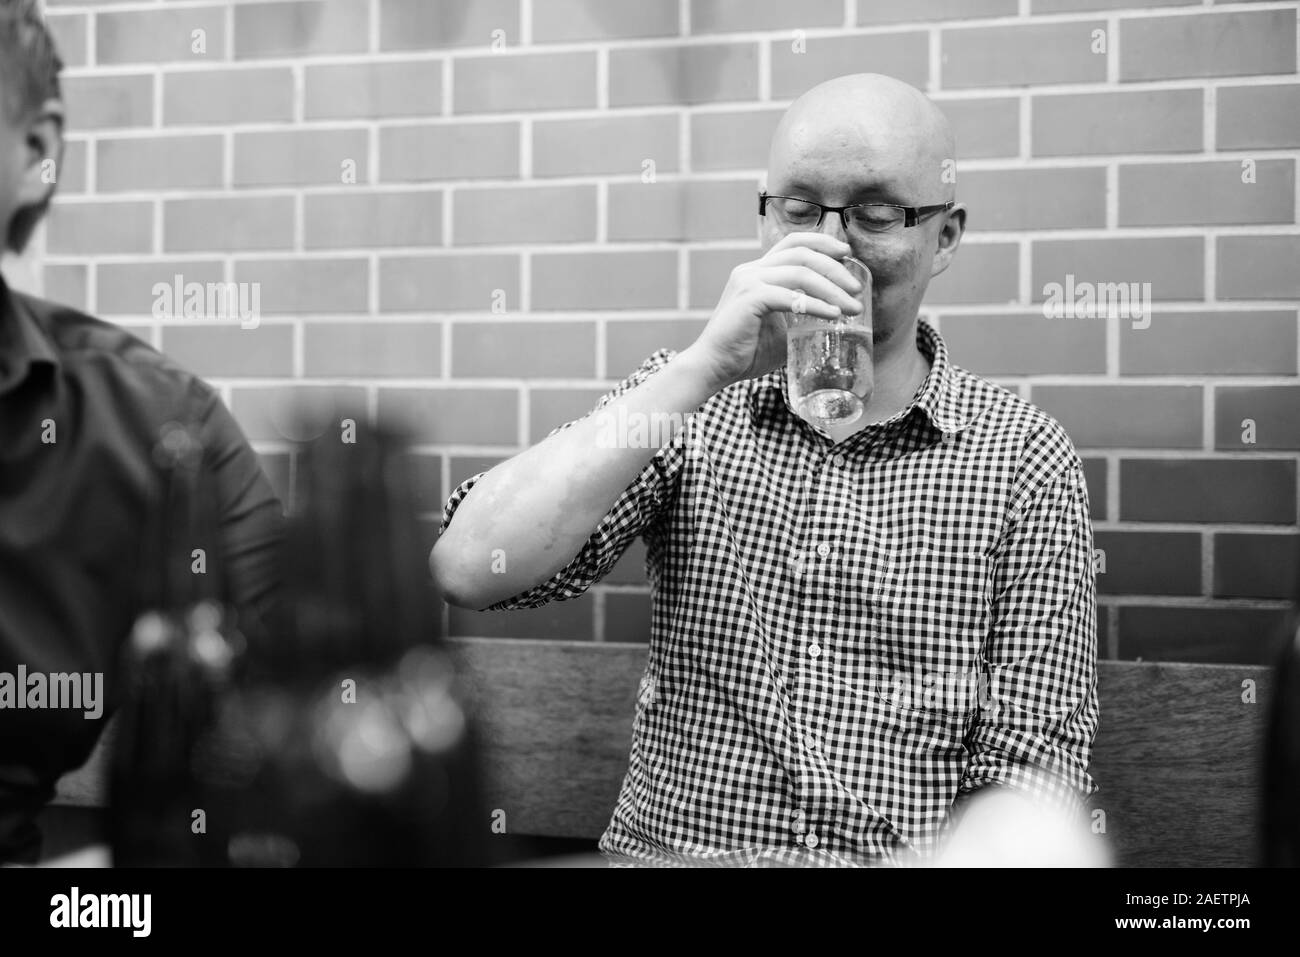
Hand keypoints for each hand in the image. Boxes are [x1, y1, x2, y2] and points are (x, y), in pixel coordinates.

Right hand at [681, 233, 865, 391]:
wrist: (713, 367)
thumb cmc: (745, 352)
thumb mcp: (779, 328)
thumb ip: (800, 316)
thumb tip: (834, 319)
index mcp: (757, 271)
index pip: (794, 243)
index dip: (823, 242)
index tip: (847, 254)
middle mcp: (751, 270)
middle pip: (802, 253)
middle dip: (835, 268)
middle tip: (857, 288)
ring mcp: (748, 282)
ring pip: (800, 272)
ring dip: (832, 288)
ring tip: (852, 306)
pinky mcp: (749, 299)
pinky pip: (790, 296)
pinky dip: (815, 304)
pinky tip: (833, 315)